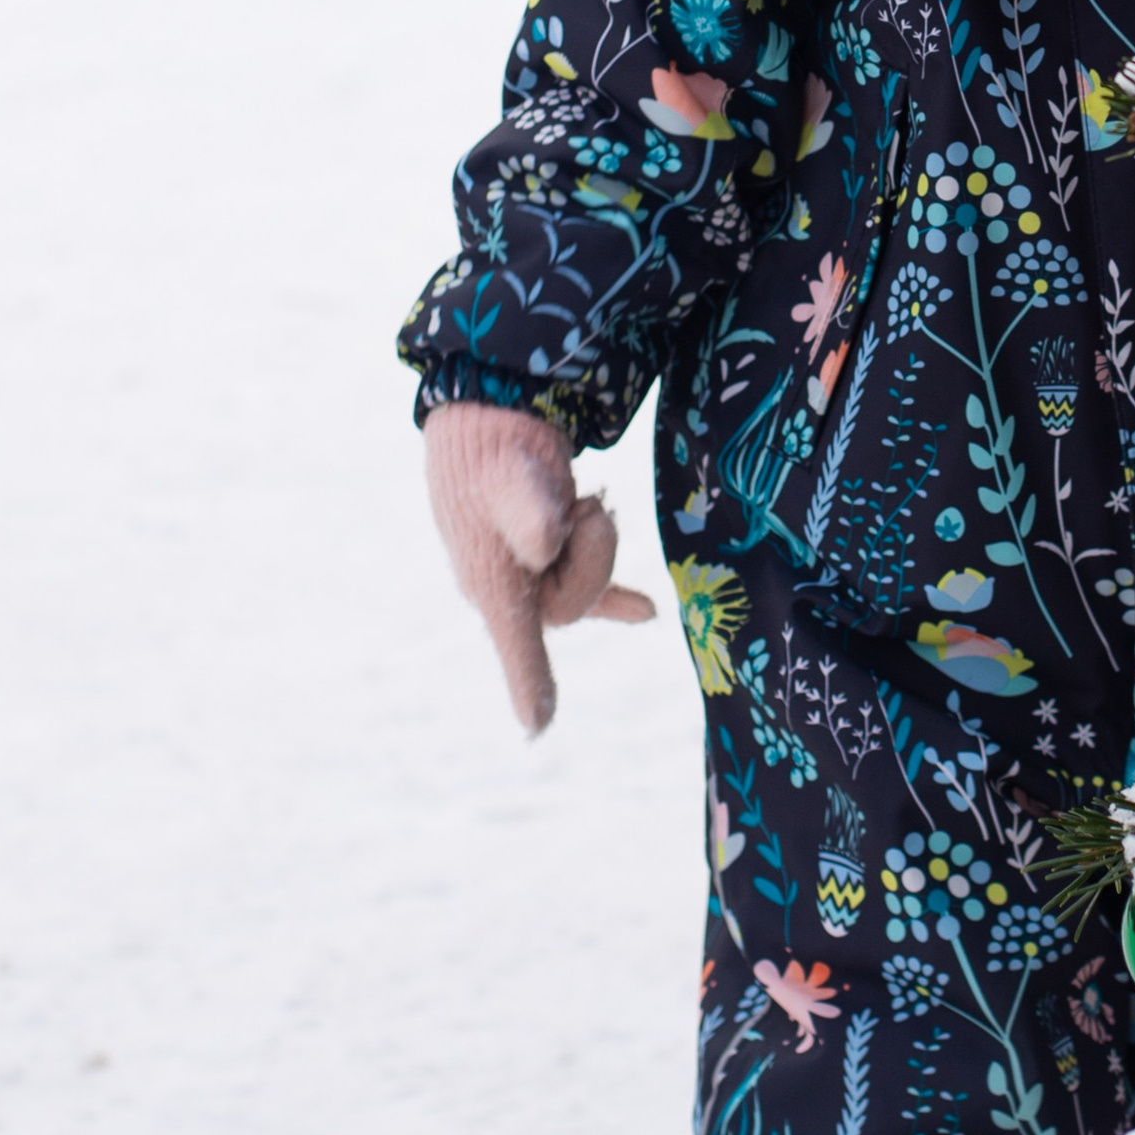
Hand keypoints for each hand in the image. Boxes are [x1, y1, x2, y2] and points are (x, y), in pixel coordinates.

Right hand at [421, 401, 655, 733]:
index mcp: (492, 579)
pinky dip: (617, 597)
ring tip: (583, 499)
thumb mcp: (514, 480)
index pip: (517, 638)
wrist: (487, 409)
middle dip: (595, 555)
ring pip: (585, 584)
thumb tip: (546, 551)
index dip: (529, 680)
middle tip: (588, 505)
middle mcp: (508, 586)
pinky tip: (646, 612)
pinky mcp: (546, 552)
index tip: (539, 726)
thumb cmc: (494, 448)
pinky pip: (585, 586)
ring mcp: (526, 571)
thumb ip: (533, 519)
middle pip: (574, 603)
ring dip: (597, 543)